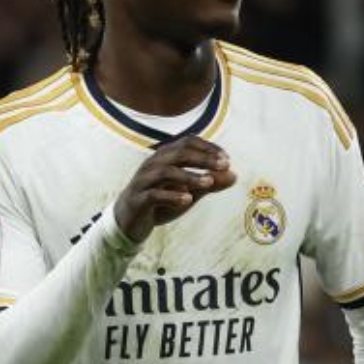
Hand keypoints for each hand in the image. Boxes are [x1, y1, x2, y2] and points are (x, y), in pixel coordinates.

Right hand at [112, 136, 237, 242]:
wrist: (129, 221)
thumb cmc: (161, 202)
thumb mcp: (189, 192)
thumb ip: (209, 183)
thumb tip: (234, 175)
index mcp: (164, 157)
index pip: (187, 142)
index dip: (208, 148)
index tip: (226, 160)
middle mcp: (152, 164)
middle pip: (178, 153)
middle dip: (203, 158)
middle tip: (223, 166)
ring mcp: (143, 181)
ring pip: (166, 172)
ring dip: (190, 176)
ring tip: (209, 183)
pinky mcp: (137, 200)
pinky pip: (154, 195)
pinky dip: (171, 196)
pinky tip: (187, 200)